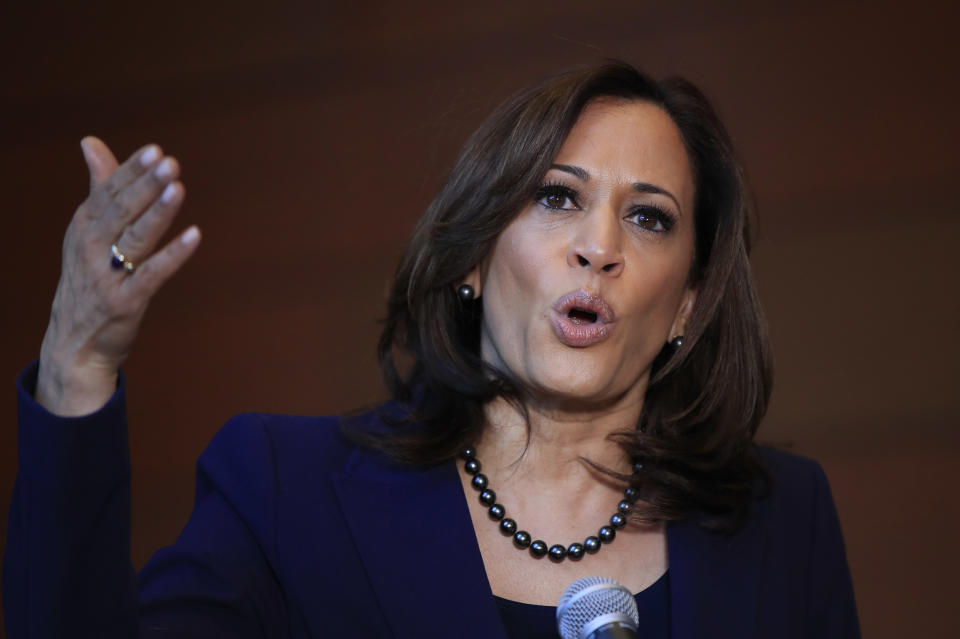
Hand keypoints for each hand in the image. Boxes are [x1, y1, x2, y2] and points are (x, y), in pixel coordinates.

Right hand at [36, 137, 200, 415]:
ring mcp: (106, 275)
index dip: (132, 170)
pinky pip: (152, 274)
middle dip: (145, 185)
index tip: (155, 150)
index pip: (108, 191)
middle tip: (169, 162)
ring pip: (135, 237)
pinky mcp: (125, 301)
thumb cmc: (87, 280)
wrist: (73, 344)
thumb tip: (90, 142)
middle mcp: (91, 247)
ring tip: (177, 188)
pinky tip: (194, 235)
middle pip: (121, 210)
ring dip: (158, 212)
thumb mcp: (86, 232)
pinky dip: (173, 255)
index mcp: (84, 226)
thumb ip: (98, 188)